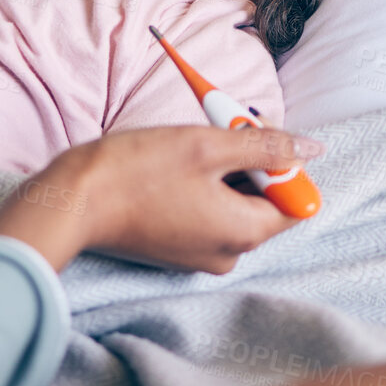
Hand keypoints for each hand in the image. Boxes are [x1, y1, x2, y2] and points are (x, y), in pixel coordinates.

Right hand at [0, 124, 323, 274]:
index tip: (249, 136)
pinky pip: (204, 214)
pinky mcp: (174, 248)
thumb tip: (312, 148)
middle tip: (216, 130)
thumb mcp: (207, 145)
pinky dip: (197, 187)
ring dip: (220, 170)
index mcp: (243, 234)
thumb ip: (264, 146)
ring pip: (231, 204)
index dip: (279, 162)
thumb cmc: (137, 172)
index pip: (293, 201)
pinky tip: (170, 166)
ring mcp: (198, 255)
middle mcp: (227, 254)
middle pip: (261, 202)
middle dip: (246, 162)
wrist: (73, 201)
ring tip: (187, 145)